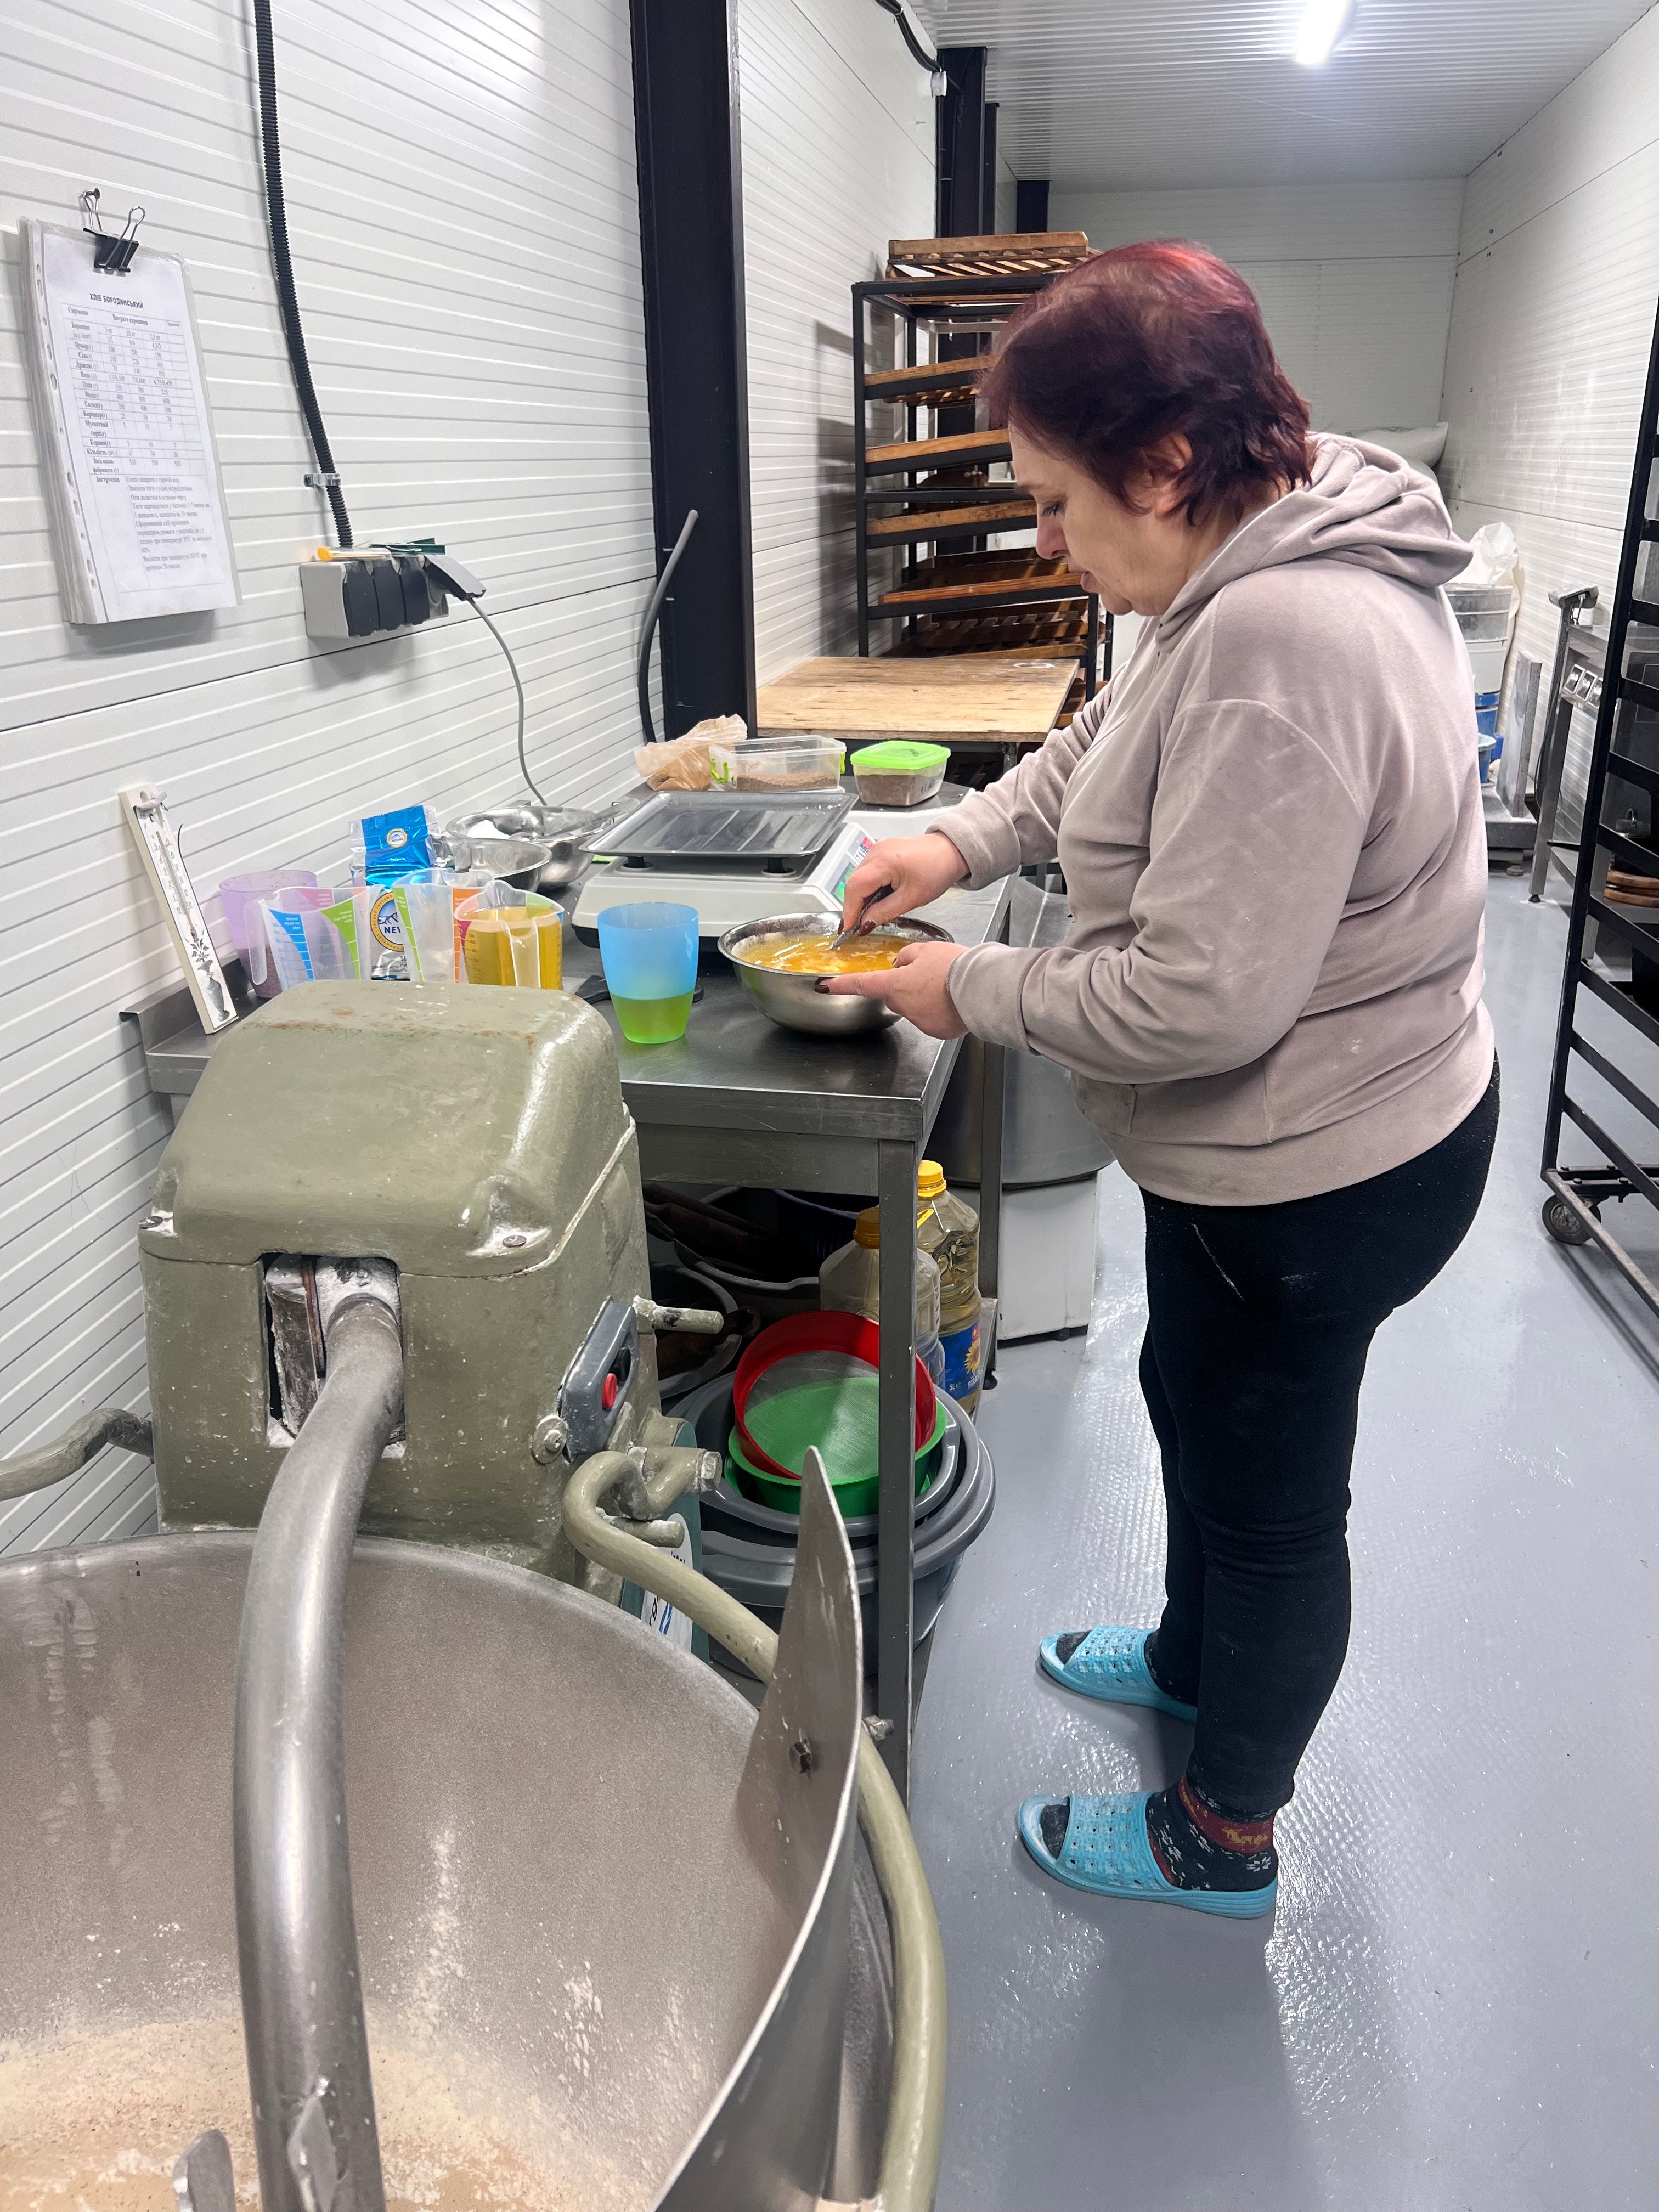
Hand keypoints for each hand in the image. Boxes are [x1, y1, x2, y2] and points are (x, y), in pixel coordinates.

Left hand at [819, 941, 969, 1037]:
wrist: (982, 990)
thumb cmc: (955, 968)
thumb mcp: (926, 950)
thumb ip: (906, 956)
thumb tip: (902, 964)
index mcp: (896, 985)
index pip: (862, 984)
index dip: (841, 985)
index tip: (825, 986)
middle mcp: (904, 1007)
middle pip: (894, 995)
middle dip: (903, 985)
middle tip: (925, 973)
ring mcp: (920, 1021)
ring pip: (913, 1006)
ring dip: (923, 996)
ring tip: (944, 985)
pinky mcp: (936, 1030)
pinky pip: (930, 1017)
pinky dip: (938, 1008)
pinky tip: (951, 998)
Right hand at [839, 834, 967, 930]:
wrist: (950, 851)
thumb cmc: (937, 869)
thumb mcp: (912, 898)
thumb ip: (885, 911)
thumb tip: (865, 923)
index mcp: (884, 861)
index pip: (855, 887)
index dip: (849, 910)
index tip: (848, 927)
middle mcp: (877, 851)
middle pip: (854, 881)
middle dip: (854, 905)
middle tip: (859, 924)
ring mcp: (878, 848)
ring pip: (859, 876)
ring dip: (861, 896)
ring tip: (870, 913)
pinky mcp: (882, 850)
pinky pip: (867, 870)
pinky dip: (868, 886)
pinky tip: (877, 898)